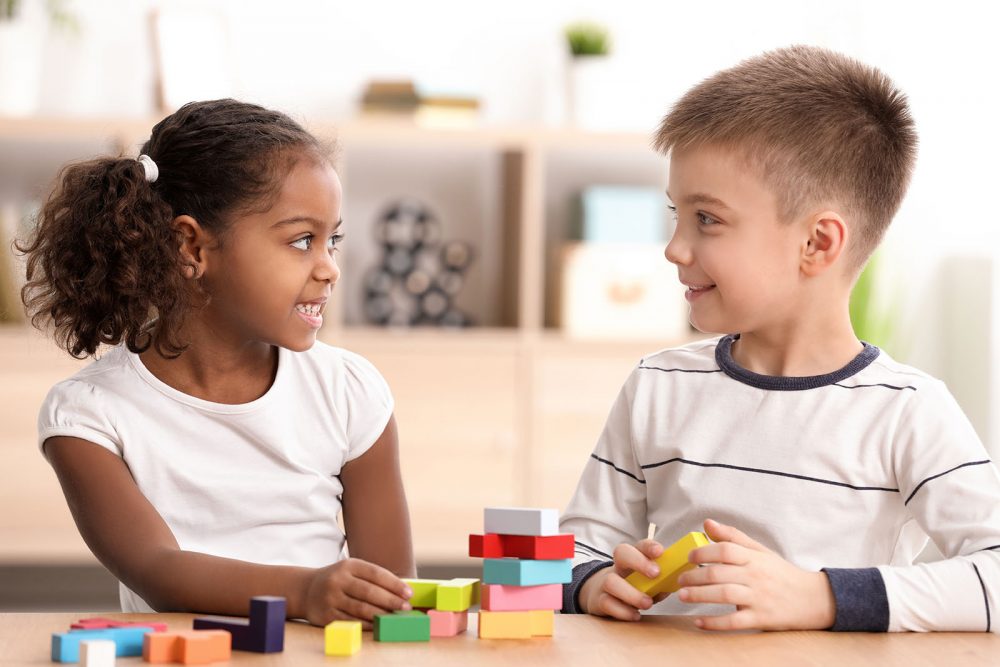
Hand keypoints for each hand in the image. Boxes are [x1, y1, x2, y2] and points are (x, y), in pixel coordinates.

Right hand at [302, 558, 412, 627]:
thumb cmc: (339, 580)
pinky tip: (378, 624)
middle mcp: (338, 580)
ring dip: (381, 614)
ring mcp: (331, 598)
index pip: (376, 573)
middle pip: (369, 592)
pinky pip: (351, 621)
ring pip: (361, 608)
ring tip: (395, 617)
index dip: (394, 584)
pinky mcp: (326, 615)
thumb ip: (373, 578)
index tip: (409, 593)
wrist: (307, 590)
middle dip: (391, 601)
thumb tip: (401, 591)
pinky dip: (367, 624)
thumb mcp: (352, 570)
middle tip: (406, 608)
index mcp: (349, 565)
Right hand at [579, 539, 667, 620]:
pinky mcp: (599, 600)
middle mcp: (618, 567)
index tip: (660, 552)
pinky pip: (607, 603)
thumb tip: (673, 583)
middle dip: (639, 562)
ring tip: (647, 603)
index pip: (640, 546)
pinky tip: (635, 615)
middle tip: (655, 574)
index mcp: (633, 559)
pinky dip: (622, 611)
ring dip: (632, 593)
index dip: (649, 547)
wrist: (602, 596)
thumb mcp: (647, 583)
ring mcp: (606, 582)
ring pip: (611, 581)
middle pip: (621, 553)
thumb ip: (660, 582)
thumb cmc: (633, 588)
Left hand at [675, 519, 835, 630]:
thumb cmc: (781, 573)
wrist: (813, 599)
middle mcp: (756, 576)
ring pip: (724, 595)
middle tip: (680, 579)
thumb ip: (733, 537)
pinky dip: (715, 622)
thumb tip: (707, 523)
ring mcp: (758, 598)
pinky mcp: (761, 619)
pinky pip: (734, 621)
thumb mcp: (760, 551)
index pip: (725, 550)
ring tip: (683, 595)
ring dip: (699, 595)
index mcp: (754, 558)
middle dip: (694, 576)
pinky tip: (699, 621)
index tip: (689, 557)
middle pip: (719, 573)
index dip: (703, 551)